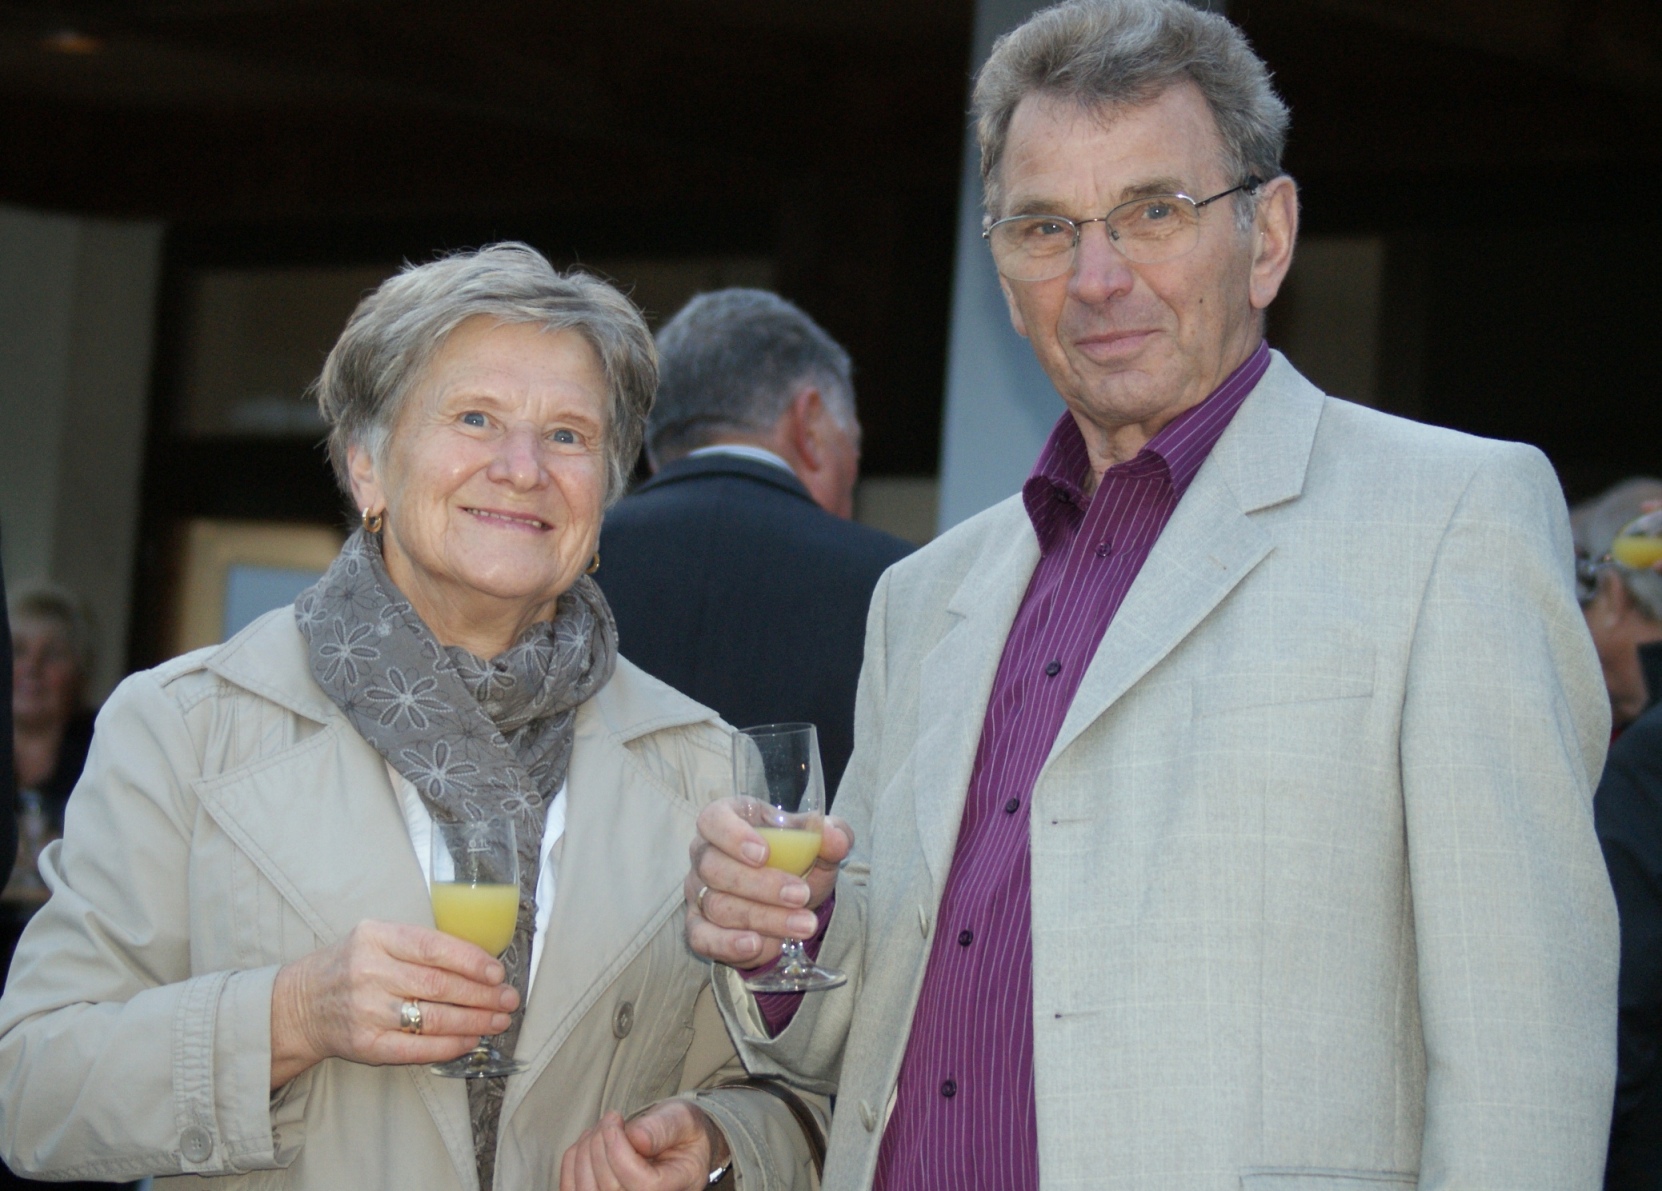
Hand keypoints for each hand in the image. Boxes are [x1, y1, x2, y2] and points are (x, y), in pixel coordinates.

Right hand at [269, 919, 518, 1087]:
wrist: (299, 1005)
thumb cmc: (350, 966)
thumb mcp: (376, 939)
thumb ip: (418, 945)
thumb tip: (479, 962)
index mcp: (376, 937)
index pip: (434, 948)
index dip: (473, 961)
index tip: (498, 972)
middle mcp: (370, 972)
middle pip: (439, 985)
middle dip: (483, 995)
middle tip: (509, 1000)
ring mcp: (366, 1010)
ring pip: (433, 1017)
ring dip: (474, 1021)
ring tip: (498, 1020)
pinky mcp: (365, 1043)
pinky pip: (416, 1048)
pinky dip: (449, 1046)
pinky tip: (470, 1040)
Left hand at [560, 1102, 726, 1190]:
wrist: (675, 1143)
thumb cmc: (680, 1131)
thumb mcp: (682, 1119)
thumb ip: (664, 1128)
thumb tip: (637, 1139)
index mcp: (674, 1187)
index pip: (641, 1185)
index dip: (619, 1150)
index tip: (616, 1118)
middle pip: (610, 1188)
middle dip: (600, 1144)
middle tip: (611, 1118)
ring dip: (585, 1151)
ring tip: (601, 1129)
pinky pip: (572, 1189)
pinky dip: (572, 1161)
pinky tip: (588, 1142)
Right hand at [685, 797, 852, 966]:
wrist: (794, 895)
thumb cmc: (797, 858)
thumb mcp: (818, 843)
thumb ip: (831, 834)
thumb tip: (835, 838)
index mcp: (728, 818)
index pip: (713, 819)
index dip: (733, 836)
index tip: (764, 853)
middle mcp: (704, 852)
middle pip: (715, 868)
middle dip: (761, 885)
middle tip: (801, 895)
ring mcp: (697, 890)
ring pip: (717, 906)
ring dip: (762, 918)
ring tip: (802, 925)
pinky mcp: (697, 925)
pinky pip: (702, 937)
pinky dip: (728, 944)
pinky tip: (757, 945)